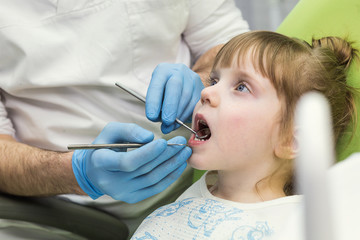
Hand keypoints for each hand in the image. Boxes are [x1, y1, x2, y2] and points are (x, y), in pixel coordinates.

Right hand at [72, 122, 190, 202]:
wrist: (95, 170)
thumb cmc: (104, 147)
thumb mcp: (111, 132)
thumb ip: (129, 130)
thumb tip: (150, 137)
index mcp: (102, 163)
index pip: (128, 162)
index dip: (148, 153)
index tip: (164, 142)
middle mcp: (111, 182)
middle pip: (144, 170)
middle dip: (166, 155)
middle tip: (182, 143)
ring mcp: (123, 192)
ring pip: (153, 179)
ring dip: (172, 165)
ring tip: (184, 153)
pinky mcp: (133, 197)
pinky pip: (156, 188)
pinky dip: (170, 176)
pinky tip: (179, 165)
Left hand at [146, 63, 203, 133]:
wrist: (182, 82)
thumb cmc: (165, 90)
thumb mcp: (157, 93)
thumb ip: (157, 106)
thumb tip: (164, 124)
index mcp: (163, 70)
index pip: (157, 84)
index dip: (154, 102)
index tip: (152, 116)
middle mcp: (178, 71)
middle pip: (175, 86)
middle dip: (170, 106)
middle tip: (166, 121)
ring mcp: (192, 79)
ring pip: (187, 97)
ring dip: (178, 115)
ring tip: (170, 125)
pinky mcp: (201, 88)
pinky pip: (195, 104)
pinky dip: (185, 116)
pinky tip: (178, 122)